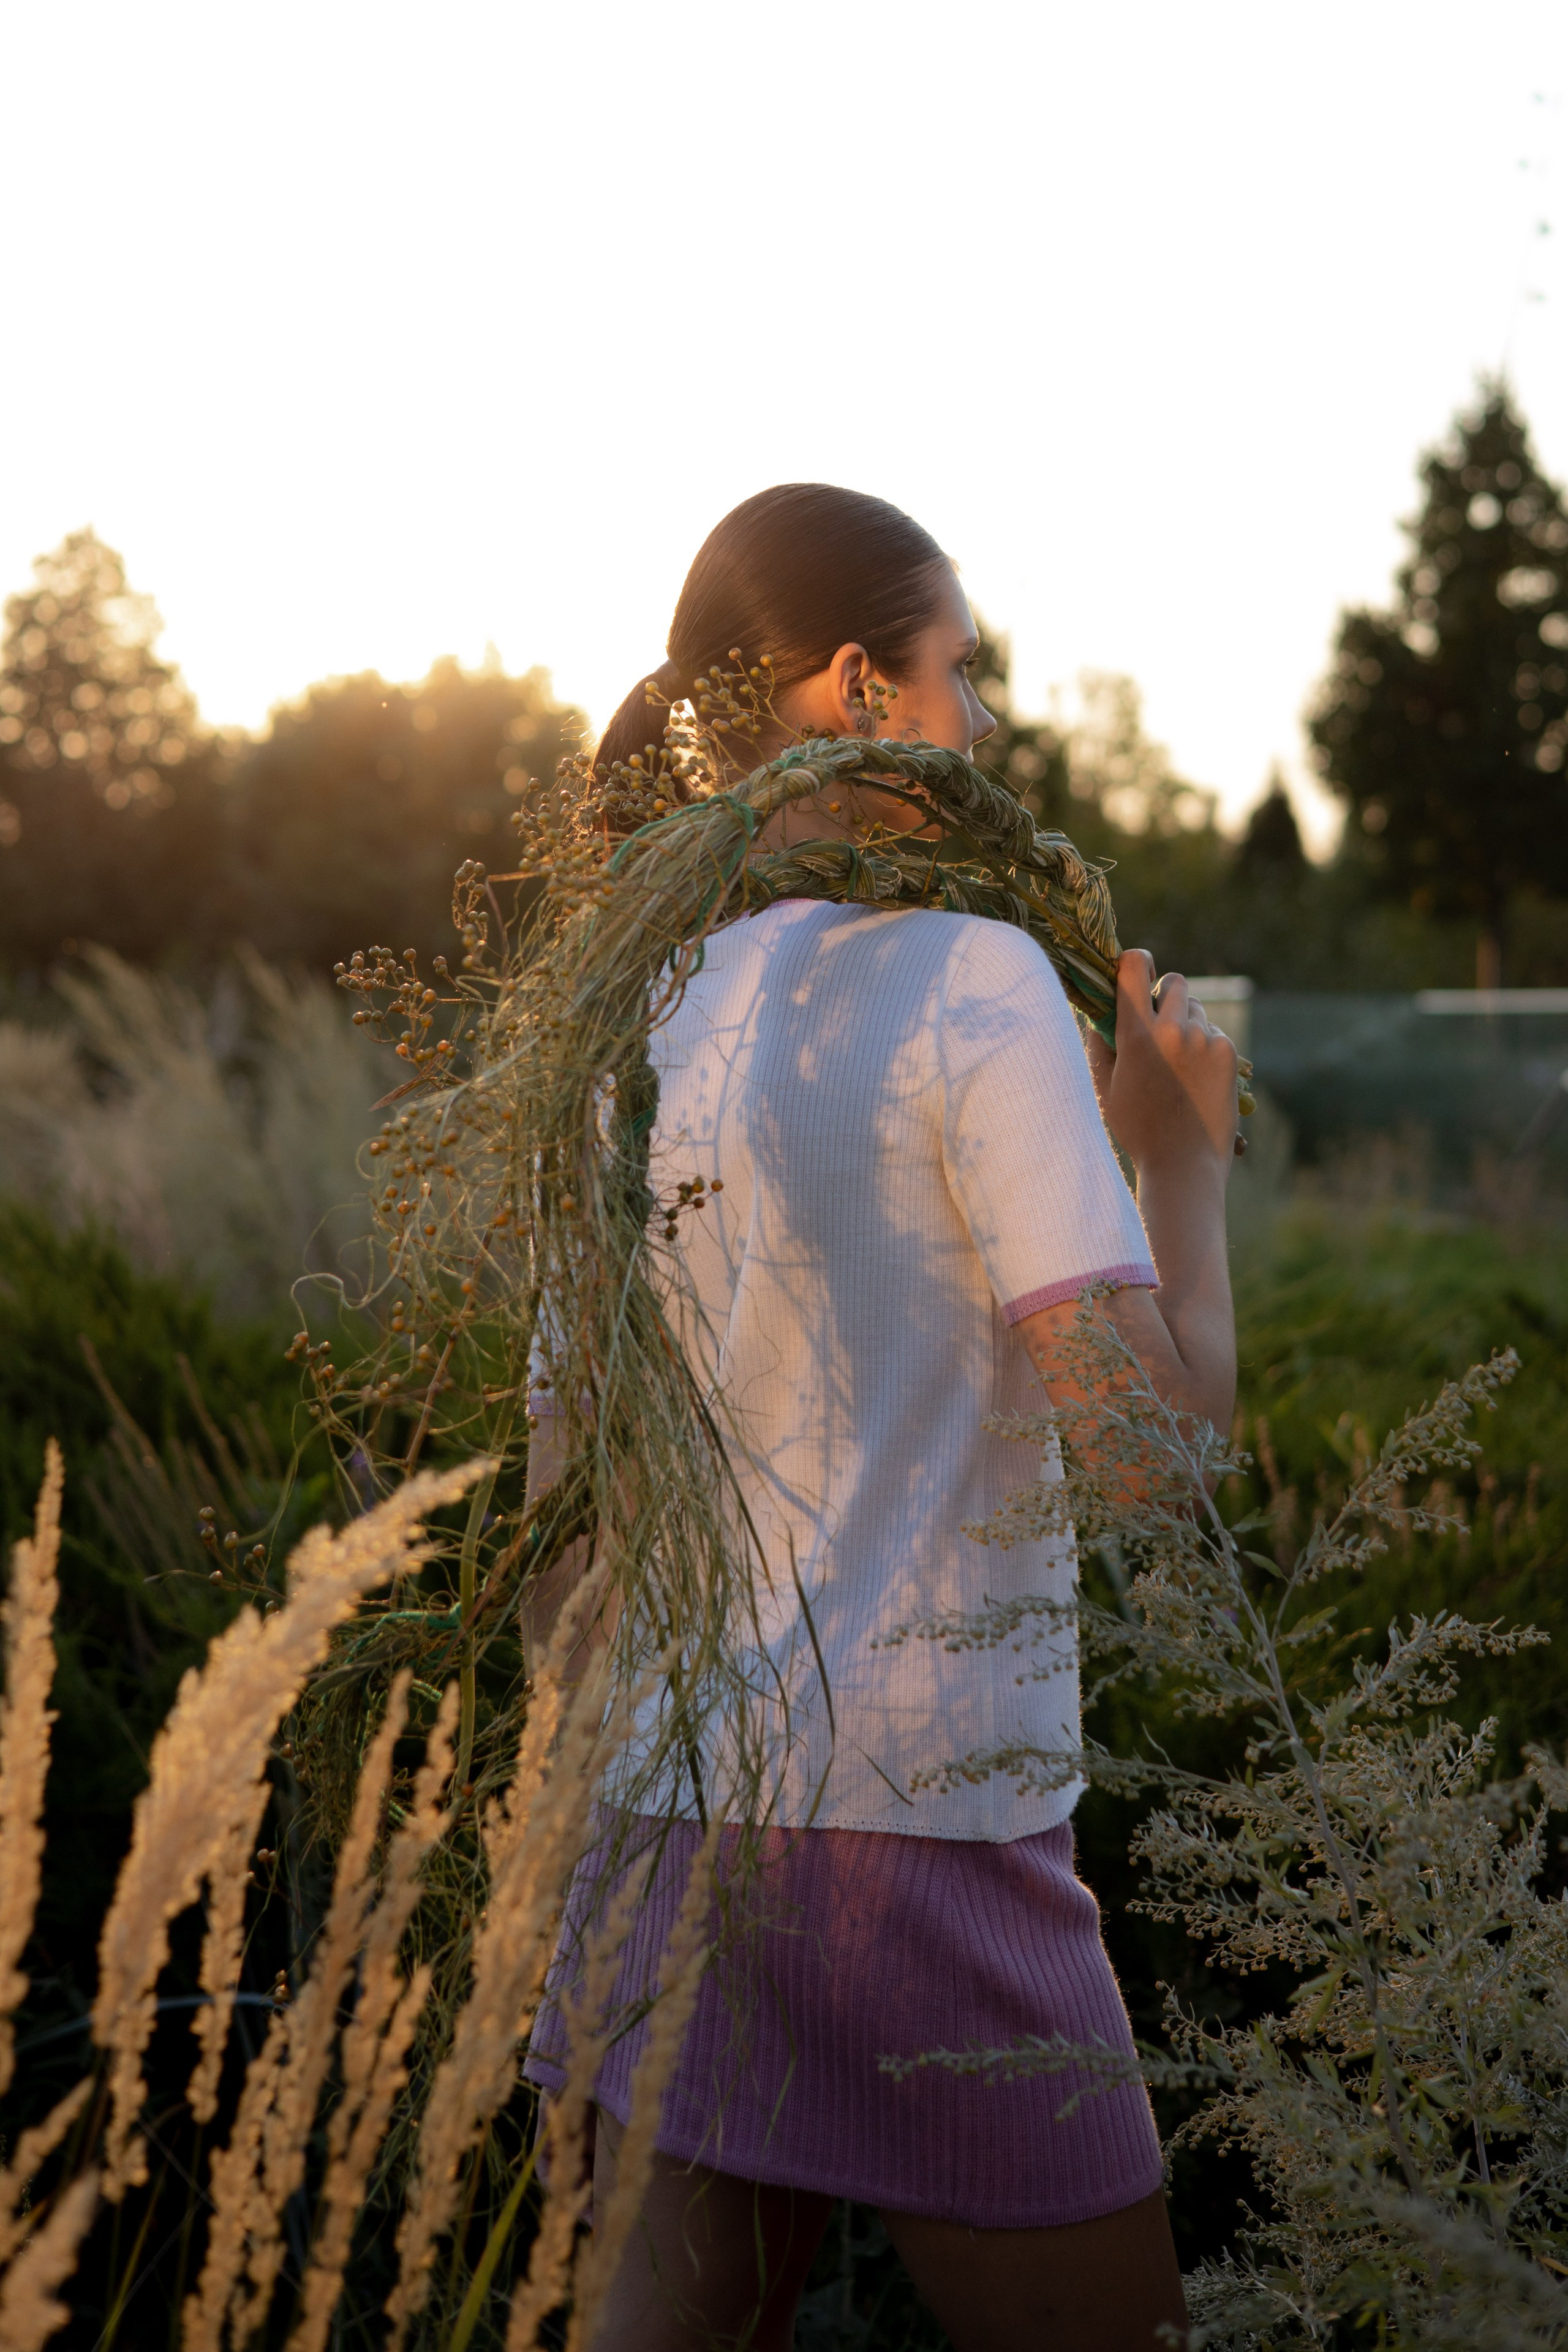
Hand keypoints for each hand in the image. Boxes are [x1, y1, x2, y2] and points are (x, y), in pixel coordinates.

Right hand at [1085, 951, 1238, 1175]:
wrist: (1184, 1164)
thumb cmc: (1137, 1128)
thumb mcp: (1104, 1087)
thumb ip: (1098, 1042)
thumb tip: (1098, 1008)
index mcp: (1137, 1035)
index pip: (1135, 968)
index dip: (1133, 962)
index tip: (1132, 971)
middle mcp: (1174, 1030)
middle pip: (1173, 981)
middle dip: (1163, 996)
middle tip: (1157, 1024)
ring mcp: (1205, 1040)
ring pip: (1195, 1008)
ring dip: (1185, 1021)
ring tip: (1176, 1061)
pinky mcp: (1228, 1052)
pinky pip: (1213, 1032)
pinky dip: (1203, 1044)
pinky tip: (1195, 1077)